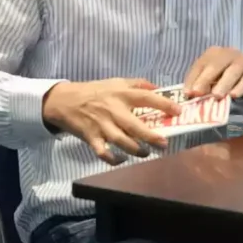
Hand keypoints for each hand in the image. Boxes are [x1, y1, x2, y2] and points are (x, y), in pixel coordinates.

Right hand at [43, 78, 175, 164]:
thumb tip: (158, 88)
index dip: (163, 104)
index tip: (178, 111)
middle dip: (151, 136)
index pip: (146, 97)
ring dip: (136, 150)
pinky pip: (104, 153)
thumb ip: (137, 84)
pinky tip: (122, 160)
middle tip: (164, 143)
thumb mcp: (115, 82)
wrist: (64, 100)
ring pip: (121, 141)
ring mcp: (101, 126)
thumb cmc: (94, 91)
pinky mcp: (91, 138)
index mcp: (121, 95)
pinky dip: (113, 159)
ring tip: (146, 152)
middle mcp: (113, 110)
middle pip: (134, 126)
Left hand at [181, 45, 242, 102]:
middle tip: (198, 93)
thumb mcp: (213, 79)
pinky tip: (234, 96)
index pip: (200, 65)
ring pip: (232, 71)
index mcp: (213, 53)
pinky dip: (240, 87)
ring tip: (216, 96)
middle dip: (205, 79)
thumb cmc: (227, 77)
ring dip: (223, 83)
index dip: (193, 79)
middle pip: (215, 65)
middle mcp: (227, 53)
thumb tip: (190, 96)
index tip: (187, 93)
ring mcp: (242, 60)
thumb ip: (202, 85)